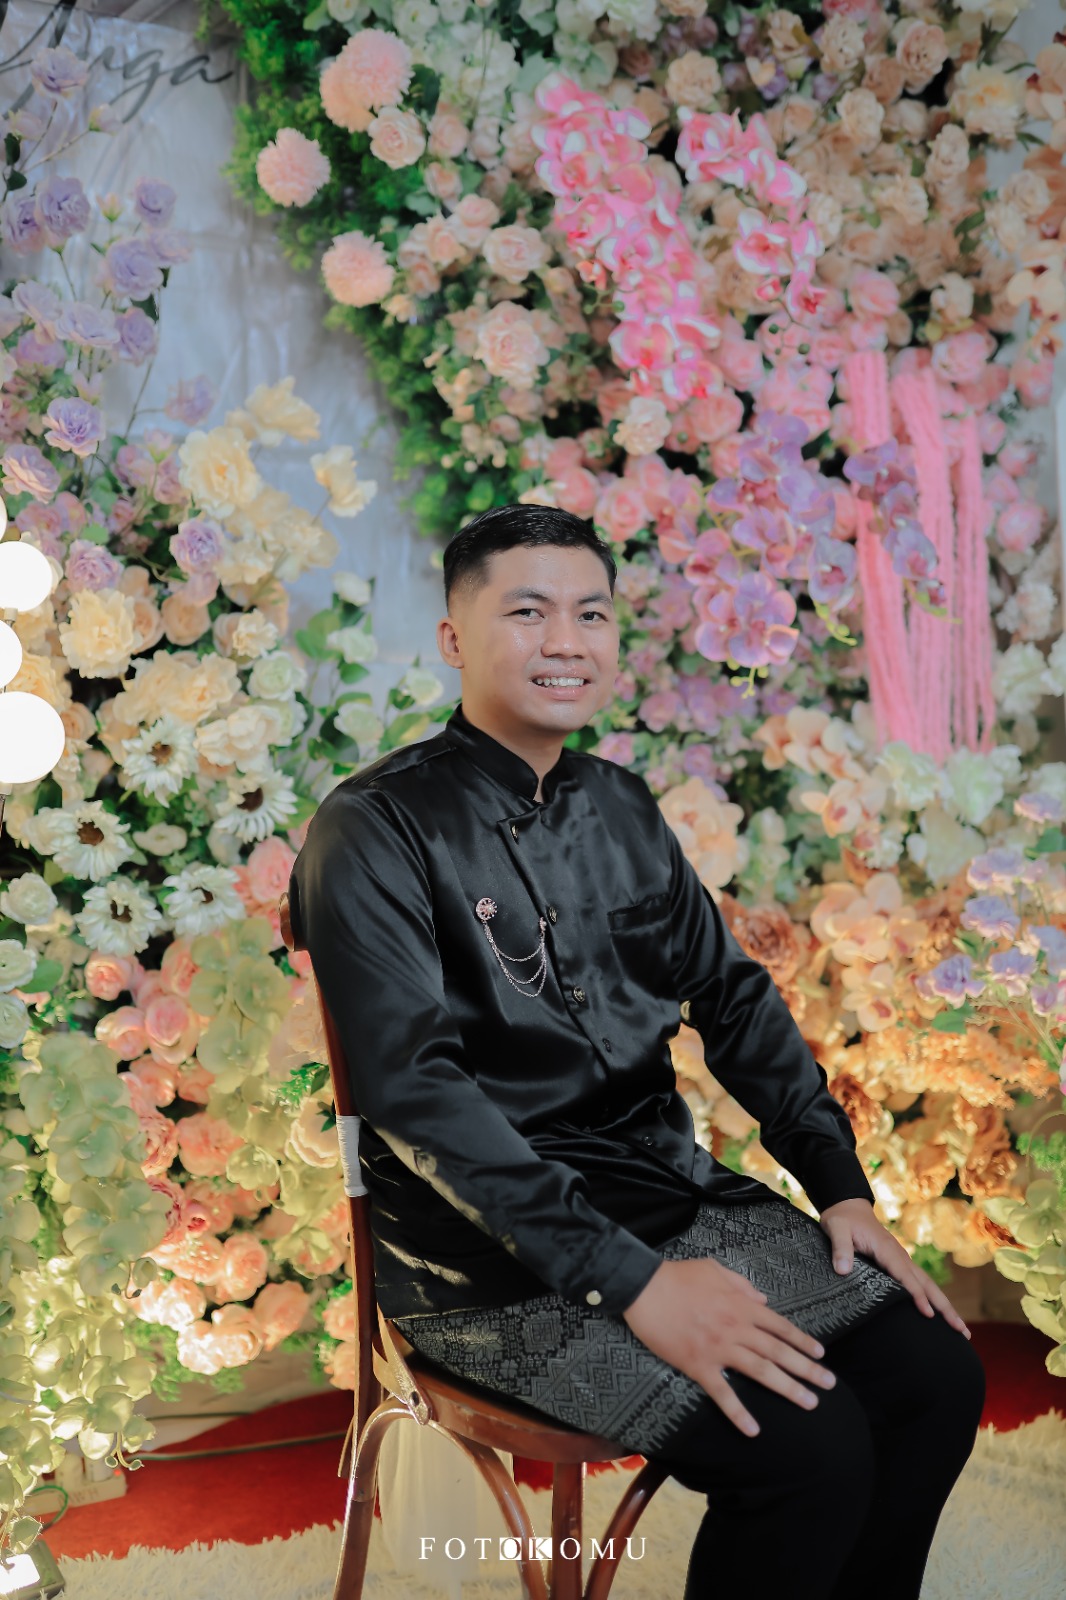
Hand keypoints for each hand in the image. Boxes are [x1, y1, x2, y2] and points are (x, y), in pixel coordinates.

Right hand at [621, 1257, 837, 1438]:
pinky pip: (722, 1392)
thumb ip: (742, 1285)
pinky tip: (753, 1430)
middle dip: (807, 1369)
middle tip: (829, 1384)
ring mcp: (719, 1348)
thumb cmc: (678, 1275)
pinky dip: (738, 1412)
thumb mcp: (715, 1269)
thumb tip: (763, 1300)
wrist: (645, 1286)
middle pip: (778, 1351)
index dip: (802, 1341)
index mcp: (741, 1305)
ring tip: (809, 1402)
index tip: (821, 1354)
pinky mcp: (698, 1365)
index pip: (780, 1326)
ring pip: (760, 1371)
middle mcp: (737, 1328)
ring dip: (787, 1388)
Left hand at [818, 1197, 971, 1339]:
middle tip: (962, 1331)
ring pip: (928, 1285)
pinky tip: (940, 1313)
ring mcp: (902, 1260)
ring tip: (961, 1330)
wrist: (848, 1205)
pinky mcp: (899, 1263)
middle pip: (927, 1284)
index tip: (928, 1314)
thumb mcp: (836, 1229)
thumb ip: (840, 1248)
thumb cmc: (842, 1219)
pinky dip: (933, 1298)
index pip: (906, 1276)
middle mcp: (900, 1255)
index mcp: (887, 1249)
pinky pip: (919, 1282)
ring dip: (945, 1306)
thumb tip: (842, 1270)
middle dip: (945, 1307)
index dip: (917, 1295)